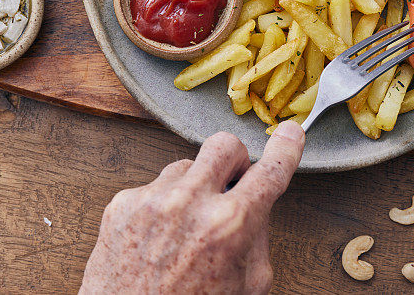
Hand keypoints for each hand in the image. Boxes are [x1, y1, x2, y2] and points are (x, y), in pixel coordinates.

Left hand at [79, 121, 304, 293]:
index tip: (291, 133)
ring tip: (187, 226)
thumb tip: (256, 206)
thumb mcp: (248, 285)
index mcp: (229, 224)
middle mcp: (189, 204)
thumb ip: (257, 237)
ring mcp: (152, 200)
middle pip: (224, 144)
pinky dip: (162, 206)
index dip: (287, 148)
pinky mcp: (122, 204)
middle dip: (235, 160)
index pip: (270, 171)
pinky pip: (154, 187)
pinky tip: (160, 236)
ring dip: (194, 187)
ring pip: (186, 165)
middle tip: (232, 182)